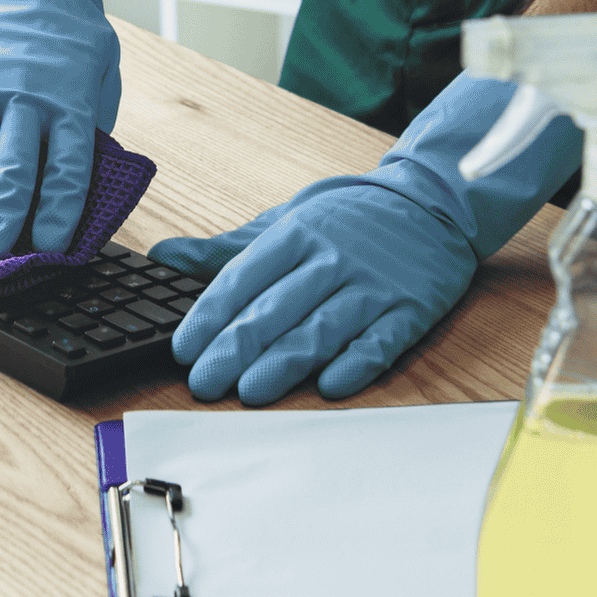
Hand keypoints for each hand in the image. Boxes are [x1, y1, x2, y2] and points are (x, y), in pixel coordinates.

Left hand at [154, 74, 581, 404]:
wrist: (433, 204)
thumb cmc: (348, 219)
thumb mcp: (285, 221)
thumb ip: (226, 249)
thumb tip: (163, 256)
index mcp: (296, 235)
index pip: (243, 278)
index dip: (210, 316)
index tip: (183, 348)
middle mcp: (332, 259)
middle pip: (276, 309)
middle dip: (235, 349)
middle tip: (203, 382)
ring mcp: (373, 285)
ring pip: (321, 328)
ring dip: (284, 363)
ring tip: (250, 392)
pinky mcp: (410, 310)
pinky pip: (380, 341)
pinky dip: (356, 363)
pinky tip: (331, 386)